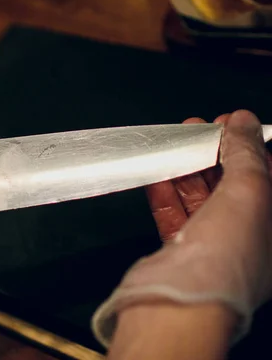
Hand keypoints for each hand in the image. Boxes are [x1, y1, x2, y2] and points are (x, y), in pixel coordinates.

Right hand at [92, 110, 271, 346]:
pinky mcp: (181, 253)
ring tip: (176, 143)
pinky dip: (166, 193)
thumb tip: (243, 122)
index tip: (232, 125)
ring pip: (202, 200)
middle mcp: (250, 240)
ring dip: (188, 170)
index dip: (252, 149)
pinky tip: (158, 173)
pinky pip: (175, 216)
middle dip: (217, 155)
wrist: (182, 296)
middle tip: (200, 130)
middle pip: (235, 187)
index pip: (269, 179)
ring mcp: (214, 247)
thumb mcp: (250, 191)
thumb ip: (246, 152)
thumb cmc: (228, 252)